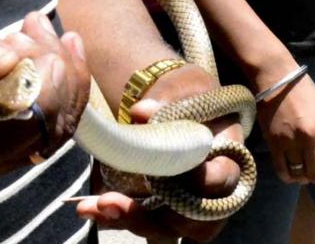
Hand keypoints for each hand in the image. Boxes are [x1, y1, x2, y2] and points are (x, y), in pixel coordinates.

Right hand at [0, 0, 89, 178]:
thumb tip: (4, 66)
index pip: (2, 128)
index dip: (36, 88)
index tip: (28, 35)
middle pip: (37, 133)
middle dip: (55, 74)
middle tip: (32, 25)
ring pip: (55, 130)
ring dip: (64, 75)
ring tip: (36, 29)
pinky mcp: (5, 147)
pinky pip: (55, 127)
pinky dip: (66, 85)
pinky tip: (54, 47)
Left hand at [77, 64, 242, 242]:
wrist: (166, 102)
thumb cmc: (186, 93)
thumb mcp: (183, 85)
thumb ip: (169, 97)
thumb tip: (141, 112)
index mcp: (227, 158)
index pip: (222, 180)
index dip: (199, 182)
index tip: (165, 174)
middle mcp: (210, 191)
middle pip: (192, 221)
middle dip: (152, 217)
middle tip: (111, 202)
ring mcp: (182, 205)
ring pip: (163, 230)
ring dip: (127, 221)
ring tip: (95, 206)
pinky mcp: (154, 208)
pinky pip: (137, 222)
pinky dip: (112, 217)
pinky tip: (87, 208)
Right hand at [256, 73, 314, 185]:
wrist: (276, 79)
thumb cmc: (303, 93)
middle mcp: (311, 137)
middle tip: (313, 174)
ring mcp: (290, 140)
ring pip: (299, 174)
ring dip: (302, 178)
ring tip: (300, 173)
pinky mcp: (273, 142)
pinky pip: (281, 169)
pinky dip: (287, 176)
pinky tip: (288, 173)